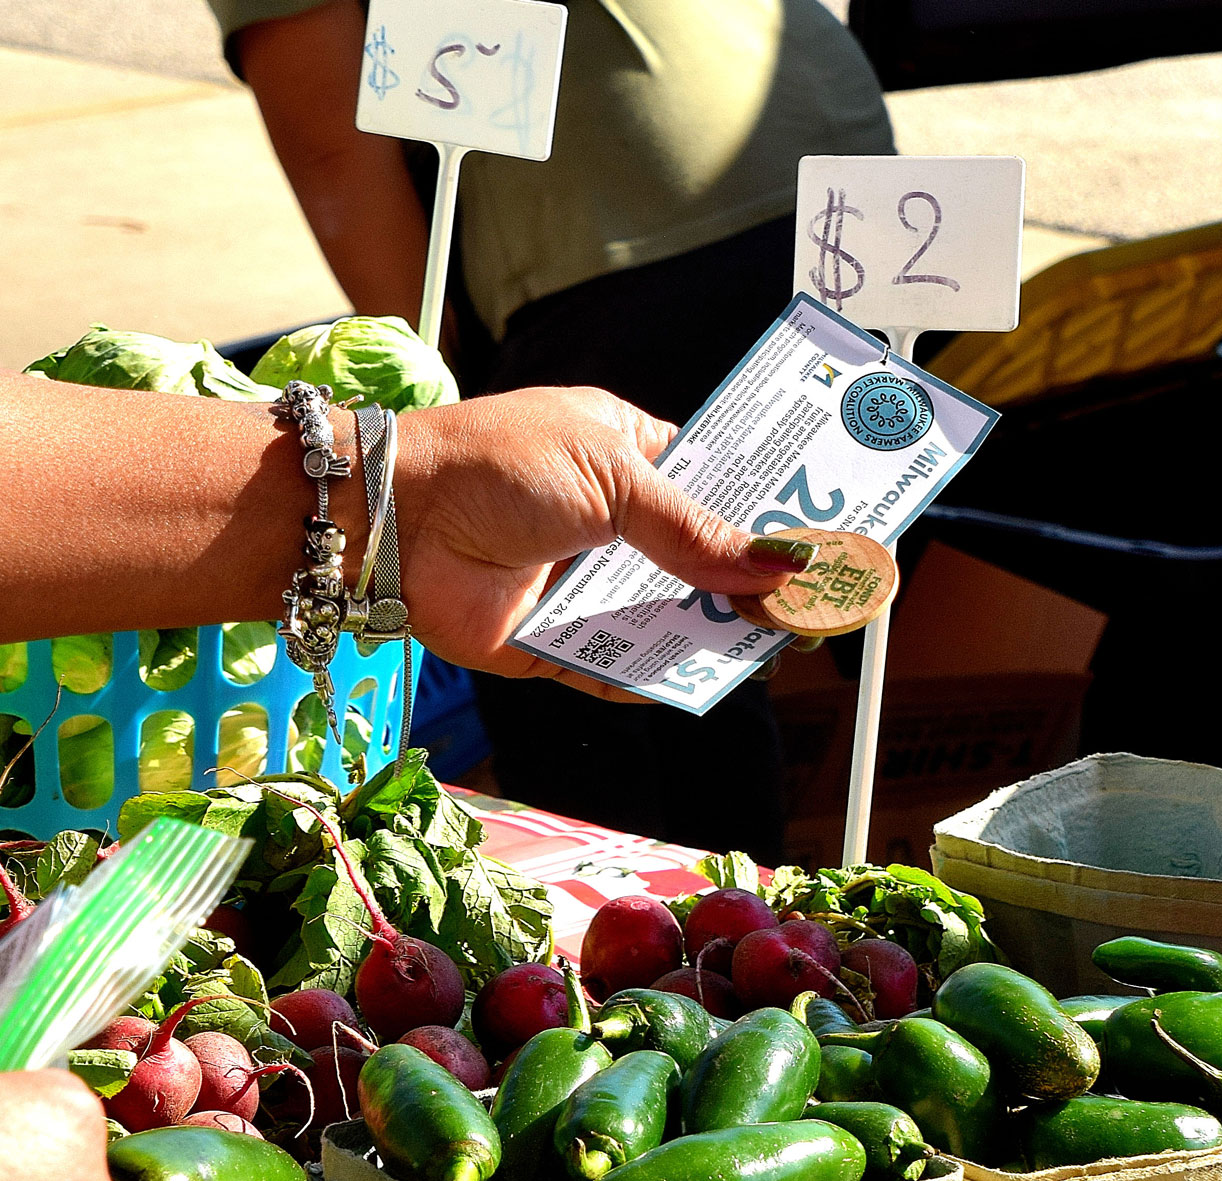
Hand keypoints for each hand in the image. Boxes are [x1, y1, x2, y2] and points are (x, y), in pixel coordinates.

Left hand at [396, 387, 807, 700]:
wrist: (396, 520)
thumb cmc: (497, 466)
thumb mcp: (612, 480)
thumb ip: (694, 531)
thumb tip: (779, 565)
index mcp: (625, 458)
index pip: (714, 486)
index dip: (767, 512)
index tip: (825, 536)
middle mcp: (607, 525)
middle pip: (697, 563)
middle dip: (750, 586)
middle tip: (817, 605)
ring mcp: (577, 586)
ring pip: (660, 621)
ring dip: (707, 635)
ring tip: (772, 648)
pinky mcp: (546, 644)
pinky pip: (609, 671)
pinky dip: (647, 679)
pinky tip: (696, 681)